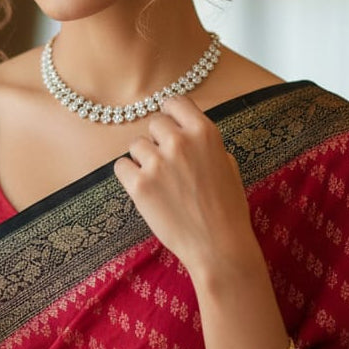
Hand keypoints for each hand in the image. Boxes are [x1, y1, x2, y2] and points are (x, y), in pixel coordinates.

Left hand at [113, 96, 258, 280]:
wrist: (219, 246)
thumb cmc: (227, 208)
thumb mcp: (227, 164)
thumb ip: (204, 143)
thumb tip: (185, 130)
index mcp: (204, 132)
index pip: (174, 102)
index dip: (171, 115)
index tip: (170, 127)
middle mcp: (179, 142)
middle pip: (153, 123)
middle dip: (158, 140)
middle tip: (168, 164)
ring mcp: (157, 163)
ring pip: (136, 145)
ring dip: (143, 159)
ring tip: (160, 182)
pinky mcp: (139, 185)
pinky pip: (121, 166)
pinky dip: (129, 176)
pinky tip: (145, 189)